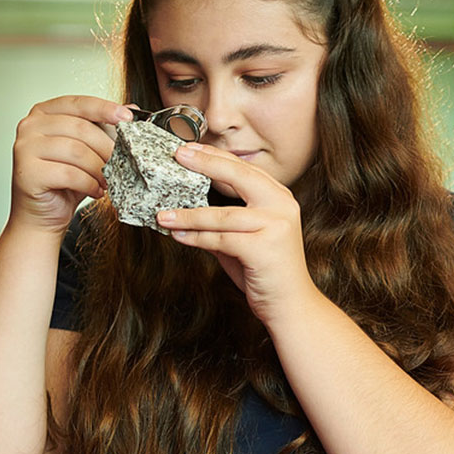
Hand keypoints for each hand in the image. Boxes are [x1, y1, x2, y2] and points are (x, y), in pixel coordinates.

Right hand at [10, 96, 132, 232]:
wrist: (42, 215)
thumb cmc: (63, 183)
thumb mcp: (87, 151)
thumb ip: (103, 127)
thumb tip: (131, 108)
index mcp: (44, 113)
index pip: (78, 103)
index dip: (104, 108)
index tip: (127, 117)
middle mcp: (30, 126)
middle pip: (80, 128)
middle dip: (106, 147)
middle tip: (121, 163)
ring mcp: (24, 148)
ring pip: (76, 151)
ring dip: (99, 169)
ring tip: (108, 181)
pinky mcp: (27, 172)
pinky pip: (69, 174)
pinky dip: (89, 184)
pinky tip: (95, 190)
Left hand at [155, 143, 316, 324]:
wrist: (290, 304)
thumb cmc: (265, 270)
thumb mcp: (244, 237)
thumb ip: (222, 220)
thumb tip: (185, 207)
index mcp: (279, 197)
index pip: (244, 169)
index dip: (216, 157)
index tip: (190, 149)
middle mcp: (281, 206)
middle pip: (238, 176)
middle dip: (205, 164)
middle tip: (178, 156)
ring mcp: (275, 226)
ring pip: (222, 215)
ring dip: (188, 215)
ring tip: (163, 214)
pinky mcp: (263, 248)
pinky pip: (220, 239)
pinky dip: (195, 238)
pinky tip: (177, 235)